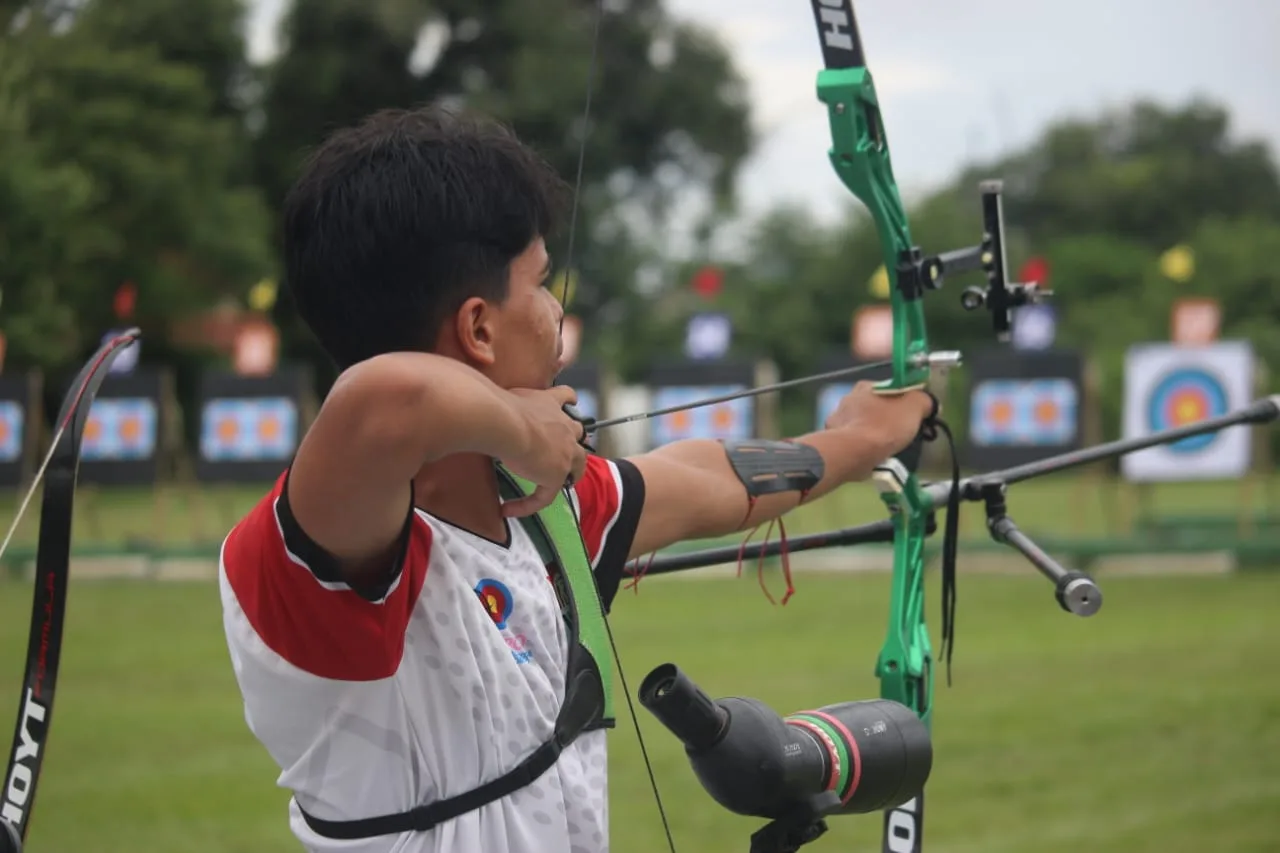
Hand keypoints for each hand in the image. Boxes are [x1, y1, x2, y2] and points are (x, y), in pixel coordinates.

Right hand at [500, 386, 588, 516]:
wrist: (504, 422)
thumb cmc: (498, 407)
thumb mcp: (503, 399)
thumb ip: (502, 405)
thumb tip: (481, 403)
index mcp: (550, 402)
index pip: (565, 396)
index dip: (568, 400)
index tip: (570, 402)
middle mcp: (563, 425)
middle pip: (578, 433)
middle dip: (574, 441)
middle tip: (564, 451)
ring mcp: (564, 452)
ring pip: (577, 464)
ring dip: (570, 473)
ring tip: (560, 483)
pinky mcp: (555, 476)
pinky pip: (545, 497)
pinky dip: (527, 504)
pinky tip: (509, 508)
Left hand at [824, 381, 936, 453]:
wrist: (854, 451)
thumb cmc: (885, 426)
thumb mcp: (915, 407)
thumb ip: (924, 400)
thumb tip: (928, 402)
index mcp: (867, 385)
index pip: (891, 390)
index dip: (905, 403)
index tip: (913, 417)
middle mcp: (849, 398)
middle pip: (876, 407)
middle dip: (888, 418)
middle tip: (902, 434)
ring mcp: (838, 418)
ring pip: (863, 424)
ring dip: (874, 433)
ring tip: (887, 448)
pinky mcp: (833, 439)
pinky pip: (853, 441)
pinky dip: (862, 447)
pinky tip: (872, 455)